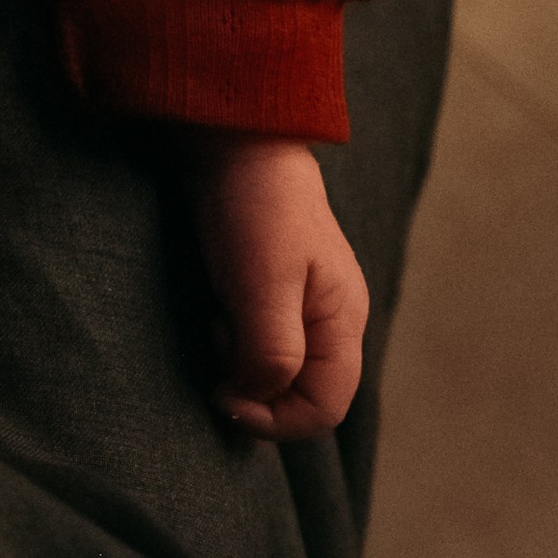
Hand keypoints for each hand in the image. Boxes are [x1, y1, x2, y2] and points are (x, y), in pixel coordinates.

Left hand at [189, 133, 368, 438]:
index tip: (225, 397)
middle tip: (217, 348)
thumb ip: (274, 350)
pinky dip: (231, 336)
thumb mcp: (264, 284)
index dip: (276, 420)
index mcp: (342, 322)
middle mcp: (330, 319)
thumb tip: (262, 394)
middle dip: (254, 387)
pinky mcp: (270, 287)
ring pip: (275, 366)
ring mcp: (302, 302)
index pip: (326, 408)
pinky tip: (215, 306)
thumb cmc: (253, 207)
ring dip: (238, 360)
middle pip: (300, 391)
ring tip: (215, 319)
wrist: (230, 137)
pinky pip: (257, 337)